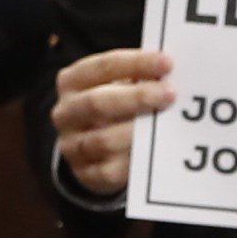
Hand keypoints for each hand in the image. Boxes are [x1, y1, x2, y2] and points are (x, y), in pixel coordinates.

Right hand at [49, 45, 170, 202]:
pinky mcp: (85, 174)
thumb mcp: (116, 85)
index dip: (136, 63)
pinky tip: (156, 153)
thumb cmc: (112, 105)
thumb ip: (139, 77)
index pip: (103, 67)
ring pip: (103, 140)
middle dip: (137, 97)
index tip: (167, 63)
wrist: (90, 148)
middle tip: (170, 95)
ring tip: (167, 126)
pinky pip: (110, 171)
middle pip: (97, 103)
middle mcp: (65, 112)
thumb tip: (171, 74)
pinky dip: (134, 161)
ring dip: (138, 132)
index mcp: (71, 81)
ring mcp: (72, 145)